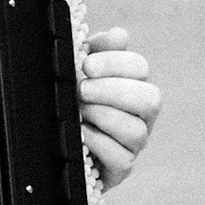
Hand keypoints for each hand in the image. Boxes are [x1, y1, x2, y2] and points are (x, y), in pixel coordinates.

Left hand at [78, 26, 160, 188]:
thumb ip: (96, 50)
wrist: (54, 146)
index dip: (115, 63)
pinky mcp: (121, 169)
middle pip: (150, 99)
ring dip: (104, 117)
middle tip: (82, 90)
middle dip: (113, 91)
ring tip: (79, 112)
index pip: (139, 68)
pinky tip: (81, 134)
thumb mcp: (77, 72)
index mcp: (132, 85)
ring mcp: (133, 144)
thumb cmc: (70, 102)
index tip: (86, 65)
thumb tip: (118, 35)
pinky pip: (122, 158)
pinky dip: (99, 143)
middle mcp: (140, 115)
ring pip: (137, 131)